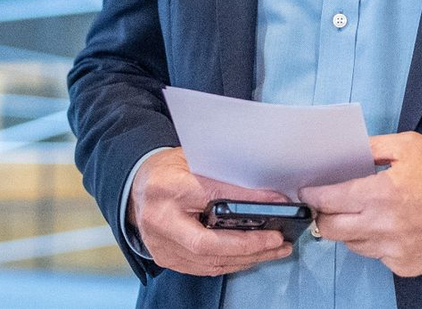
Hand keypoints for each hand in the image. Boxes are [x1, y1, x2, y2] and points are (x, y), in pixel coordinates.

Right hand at [128, 147, 293, 276]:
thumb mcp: (195, 160)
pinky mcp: (165, 258)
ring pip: (209, 262)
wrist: (137, 186)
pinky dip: (230, 263)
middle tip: (278, 240)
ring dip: (246, 258)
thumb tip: (264, 188)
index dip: (248, 202)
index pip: (215, 197)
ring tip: (274, 250)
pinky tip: (250, 257)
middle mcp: (162, 222)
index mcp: (169, 188)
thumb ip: (223, 174)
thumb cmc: (168, 169)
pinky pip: (202, 267)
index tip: (277, 202)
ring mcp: (161, 245)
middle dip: (250, 245)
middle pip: (210, 244)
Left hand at [300, 133, 421, 277]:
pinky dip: (375, 240)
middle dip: (325, 214)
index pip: (329, 200)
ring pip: (351, 244)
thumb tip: (345, 152)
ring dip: (350, 227)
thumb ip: (375, 148)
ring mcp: (392, 252)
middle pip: (331, 229)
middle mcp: (382, 227)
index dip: (313, 194)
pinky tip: (391, 225)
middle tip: (332, 201)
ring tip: (366, 210)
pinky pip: (375, 255)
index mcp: (382, 193)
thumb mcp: (412, 146)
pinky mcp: (403, 267)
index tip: (308, 189)